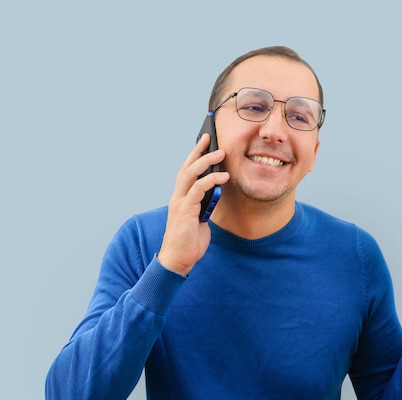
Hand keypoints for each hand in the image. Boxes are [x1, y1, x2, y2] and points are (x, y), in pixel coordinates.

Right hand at [157, 134, 229, 275]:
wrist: (178, 260)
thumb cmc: (189, 241)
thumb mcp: (201, 219)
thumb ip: (205, 205)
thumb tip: (216, 193)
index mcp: (180, 198)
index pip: (186, 171)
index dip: (194, 155)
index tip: (204, 141)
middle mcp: (178, 197)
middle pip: (186, 167)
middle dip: (198, 150)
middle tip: (209, 137)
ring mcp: (180, 203)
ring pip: (191, 174)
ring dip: (206, 161)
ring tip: (221, 153)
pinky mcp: (185, 211)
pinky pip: (199, 190)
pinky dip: (212, 181)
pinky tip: (223, 177)